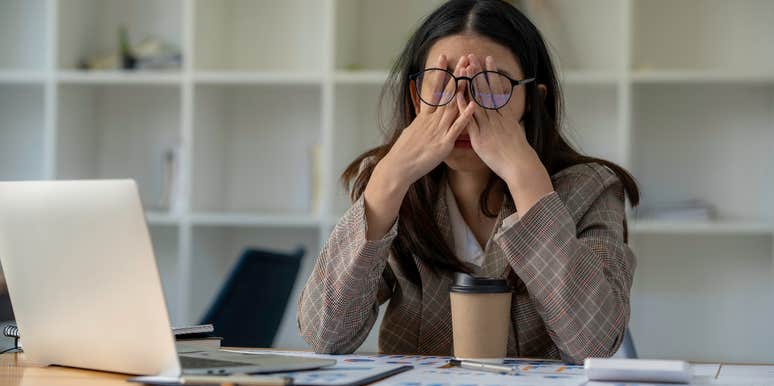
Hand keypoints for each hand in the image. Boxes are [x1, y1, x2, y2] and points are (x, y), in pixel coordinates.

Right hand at [378, 54, 475, 188]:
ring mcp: (438, 130)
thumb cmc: (404, 153)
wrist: (398, 167)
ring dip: (463, 89)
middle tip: (464, 58)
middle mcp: (432, 120)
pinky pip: (457, 128)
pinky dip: (465, 116)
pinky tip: (473, 104)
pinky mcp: (444, 143)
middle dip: (456, 74)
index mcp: (424, 116)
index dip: (439, 72)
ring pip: (453, 105)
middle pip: (446, 93)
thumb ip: (421, 122)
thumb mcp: (412, 132)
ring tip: (470, 73)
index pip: (433, 89)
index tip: (444, 57)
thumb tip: (422, 116)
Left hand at [458, 54, 552, 212]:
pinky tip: (457, 95)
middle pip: (486, 90)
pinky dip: (463, 107)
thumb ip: (509, 122)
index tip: (487, 60)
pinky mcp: (480, 137)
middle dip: (479, 72)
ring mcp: (488, 126)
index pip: (496, 89)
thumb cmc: (518, 153)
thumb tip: (507, 115)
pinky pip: (470, 120)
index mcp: (505, 115)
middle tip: (473, 56)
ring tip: (465, 67)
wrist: (520, 166)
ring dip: (471, 83)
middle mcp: (496, 117)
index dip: (491, 74)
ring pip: (478, 101)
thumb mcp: (516, 132)